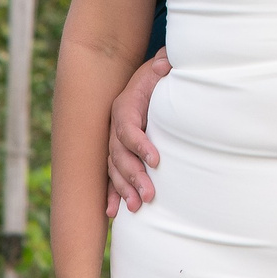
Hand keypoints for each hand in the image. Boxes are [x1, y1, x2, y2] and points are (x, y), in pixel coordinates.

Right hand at [105, 50, 170, 217]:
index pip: (128, 129)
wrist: (146, 82)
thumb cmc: (157, 77)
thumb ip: (164, 64)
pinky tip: (112, 213)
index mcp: (124, 107)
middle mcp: (115, 127)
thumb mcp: (161, 67)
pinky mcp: (118, 155)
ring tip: (136, 207)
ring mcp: (114, 143)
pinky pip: (110, 177)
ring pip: (114, 170)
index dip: (140, 144)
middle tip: (150, 195)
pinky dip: (111, 194)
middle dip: (134, 176)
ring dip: (123, 189)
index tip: (156, 160)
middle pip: (119, 155)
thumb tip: (166, 65)